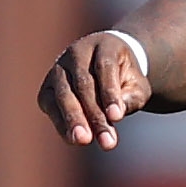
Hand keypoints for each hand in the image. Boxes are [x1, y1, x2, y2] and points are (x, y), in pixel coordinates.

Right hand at [39, 32, 153, 148]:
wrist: (106, 66)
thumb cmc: (125, 77)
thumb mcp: (137, 85)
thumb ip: (130, 98)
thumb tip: (115, 114)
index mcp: (104, 46)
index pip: (105, 68)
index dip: (110, 93)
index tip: (117, 117)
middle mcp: (77, 53)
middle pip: (83, 84)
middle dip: (94, 114)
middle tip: (106, 140)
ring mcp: (58, 69)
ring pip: (63, 94)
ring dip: (74, 120)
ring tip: (84, 140)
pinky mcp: (48, 87)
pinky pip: (51, 105)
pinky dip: (61, 123)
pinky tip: (73, 139)